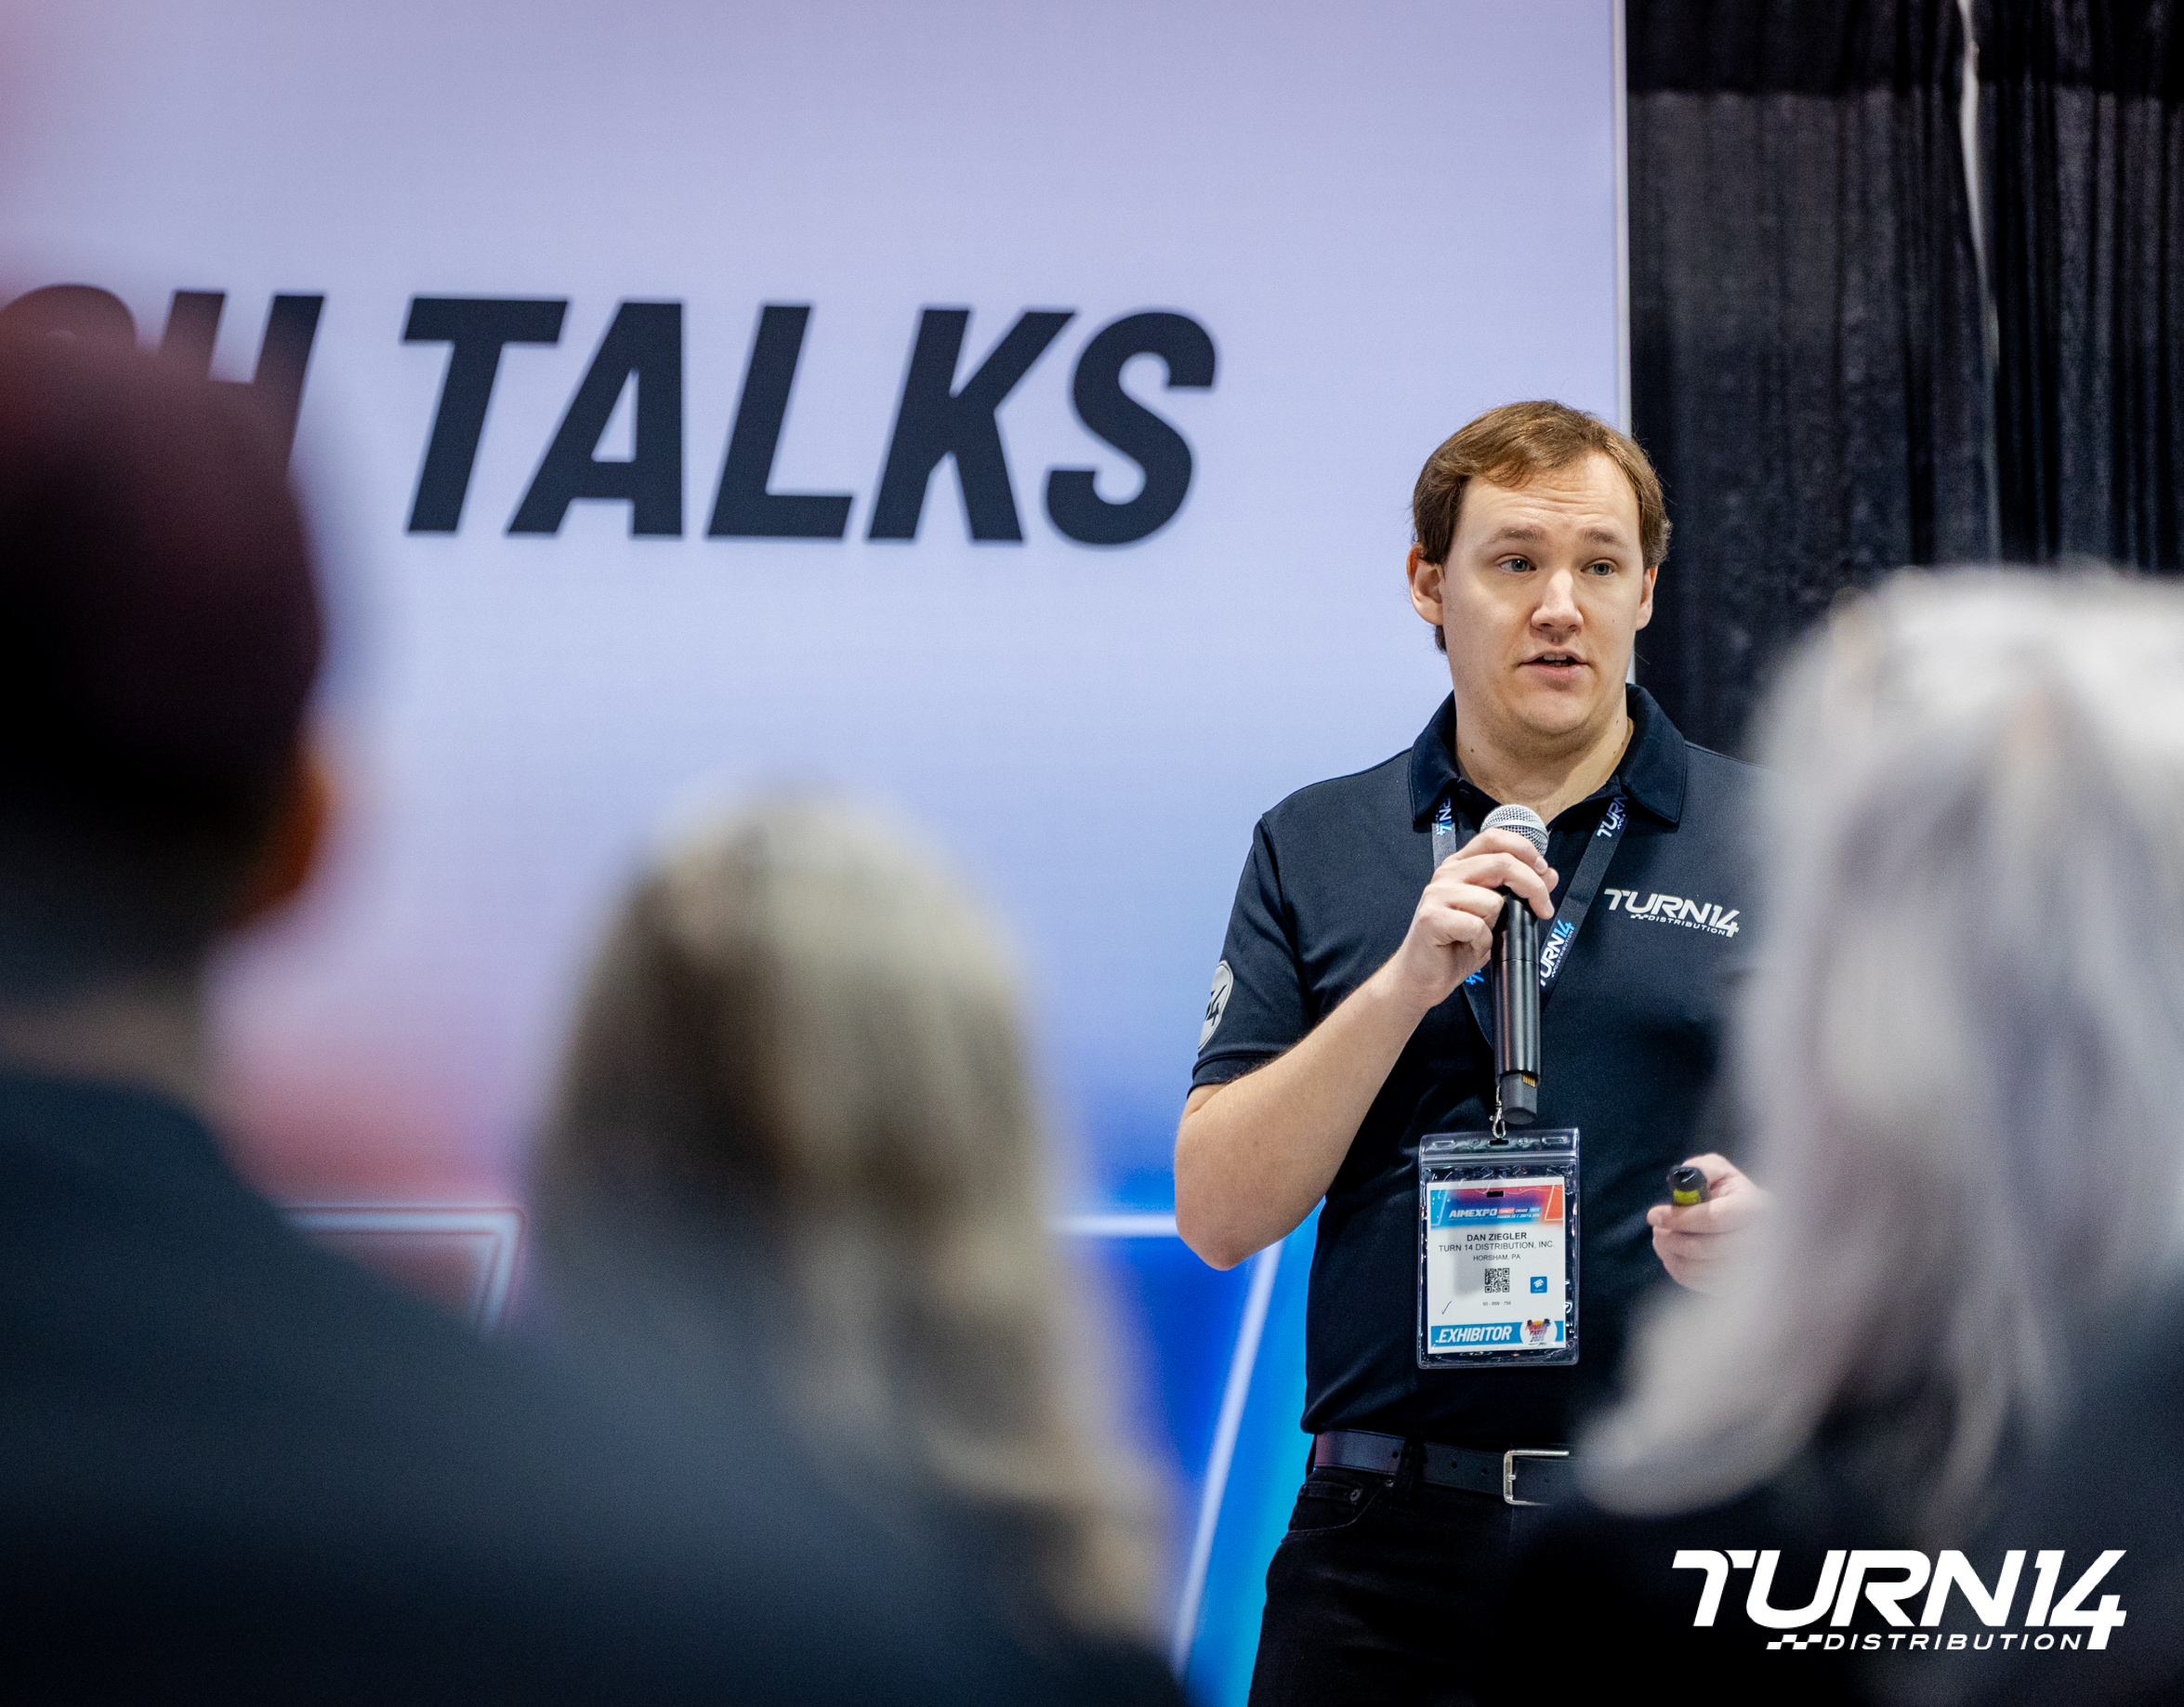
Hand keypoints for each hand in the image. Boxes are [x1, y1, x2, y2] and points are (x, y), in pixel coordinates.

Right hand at [1376, 829, 1555, 1011]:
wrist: (1422, 976)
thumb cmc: (1456, 945)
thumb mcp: (1497, 915)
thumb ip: (1519, 891)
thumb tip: (1549, 874)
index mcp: (1461, 865)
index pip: (1495, 838)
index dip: (1524, 849)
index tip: (1543, 871)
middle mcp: (1447, 873)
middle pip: (1502, 862)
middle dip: (1533, 887)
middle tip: (1543, 909)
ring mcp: (1437, 895)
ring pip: (1492, 900)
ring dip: (1497, 924)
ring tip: (1482, 936)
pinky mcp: (1432, 918)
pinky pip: (1476, 926)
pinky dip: (1482, 942)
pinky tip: (1469, 945)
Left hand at [1647, 1154, 1766, 1292]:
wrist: (1757, 1224)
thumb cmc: (1731, 1193)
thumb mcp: (1719, 1170)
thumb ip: (1701, 1169)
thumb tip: (1681, 1184)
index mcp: (1757, 1209)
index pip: (1713, 1218)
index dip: (1679, 1218)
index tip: (1654, 1214)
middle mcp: (1761, 1242)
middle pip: (1704, 1248)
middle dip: (1671, 1238)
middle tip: (1657, 1229)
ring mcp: (1752, 1269)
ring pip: (1698, 1269)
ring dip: (1670, 1254)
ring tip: (1662, 1239)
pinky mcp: (1740, 1286)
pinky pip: (1699, 1284)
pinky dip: (1678, 1269)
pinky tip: (1673, 1254)